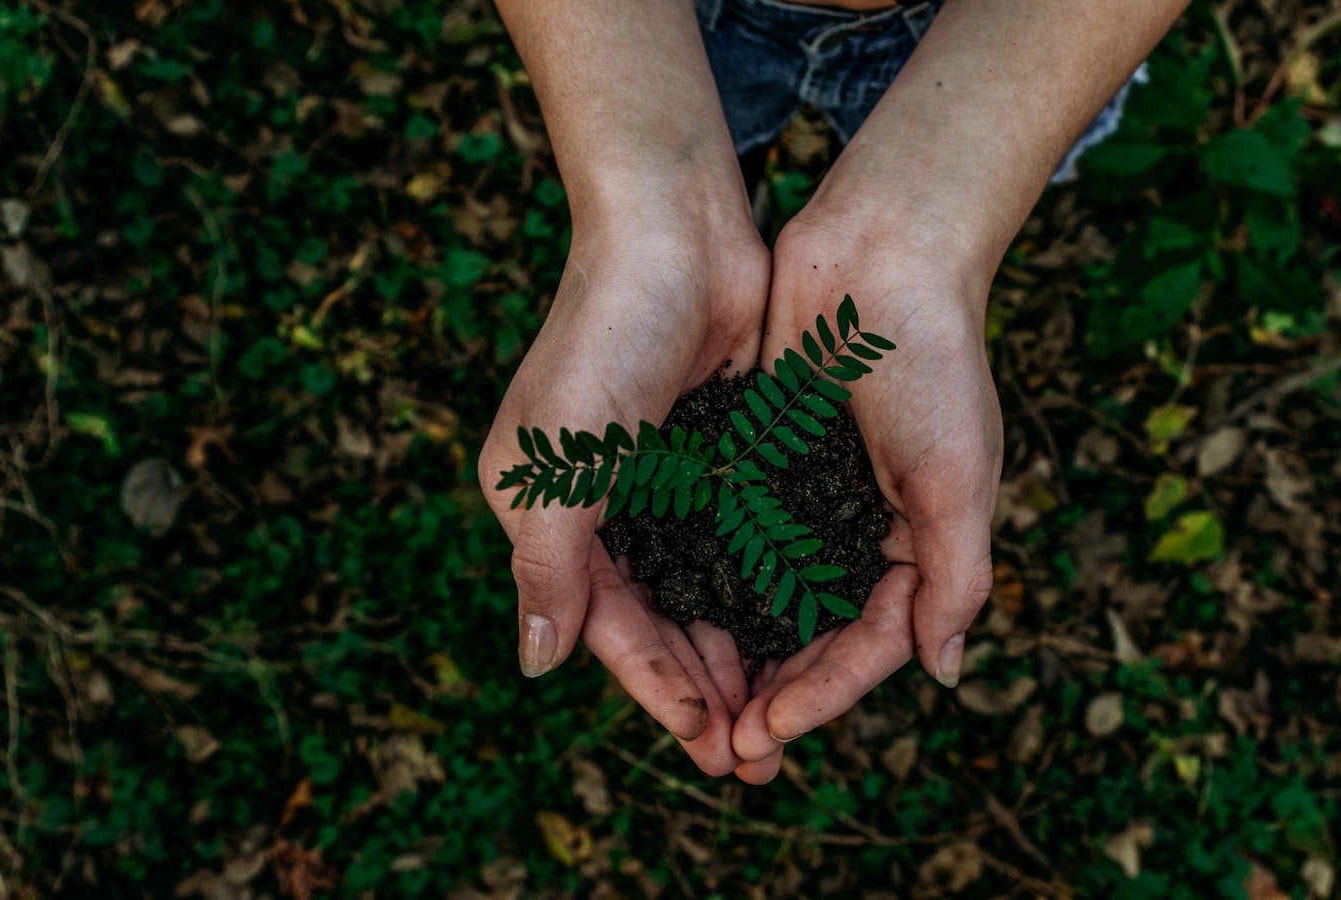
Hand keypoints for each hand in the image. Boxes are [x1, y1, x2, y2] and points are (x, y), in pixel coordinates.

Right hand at [478, 208, 767, 776]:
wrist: (676, 230)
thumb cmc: (605, 337)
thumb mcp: (560, 460)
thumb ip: (549, 565)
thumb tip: (537, 664)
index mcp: (551, 513)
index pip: (608, 625)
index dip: (657, 688)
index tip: (709, 743)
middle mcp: (605, 506)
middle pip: (660, 621)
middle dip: (705, 689)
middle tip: (755, 758)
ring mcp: (665, 481)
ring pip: (706, 591)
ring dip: (740, 652)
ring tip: (783, 715)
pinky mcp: (720, 454)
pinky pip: (743, 542)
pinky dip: (766, 589)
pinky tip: (802, 632)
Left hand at [730, 206, 1001, 782]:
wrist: (881, 252)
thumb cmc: (933, 361)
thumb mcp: (958, 476)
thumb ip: (955, 576)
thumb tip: (944, 673)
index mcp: (916, 544)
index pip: (869, 644)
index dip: (823, 695)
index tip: (769, 730)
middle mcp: (859, 531)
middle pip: (812, 637)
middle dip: (773, 695)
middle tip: (725, 750)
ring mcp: (806, 498)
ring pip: (764, 598)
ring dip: (734, 654)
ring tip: (693, 707)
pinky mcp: (760, 460)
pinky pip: (730, 537)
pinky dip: (707, 580)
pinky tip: (669, 618)